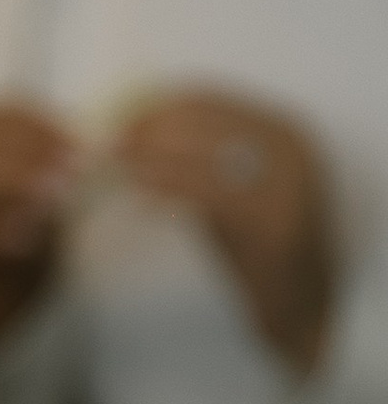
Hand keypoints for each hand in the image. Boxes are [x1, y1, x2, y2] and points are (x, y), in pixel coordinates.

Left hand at [114, 88, 332, 371]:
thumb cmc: (256, 247)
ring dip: (149, 155)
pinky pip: (208, 193)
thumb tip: (132, 130)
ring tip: (112, 164)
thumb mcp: (228, 188)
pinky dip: (167, 186)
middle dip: (146, 128)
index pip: (207, 98)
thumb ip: (194, 157)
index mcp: (282, 130)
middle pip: (202, 118)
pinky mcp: (272, 222)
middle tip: (104, 142)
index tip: (113, 120)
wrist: (299, 304)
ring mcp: (286, 183)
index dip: (153, 106)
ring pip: (201, 151)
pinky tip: (140, 192)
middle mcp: (290, 147)